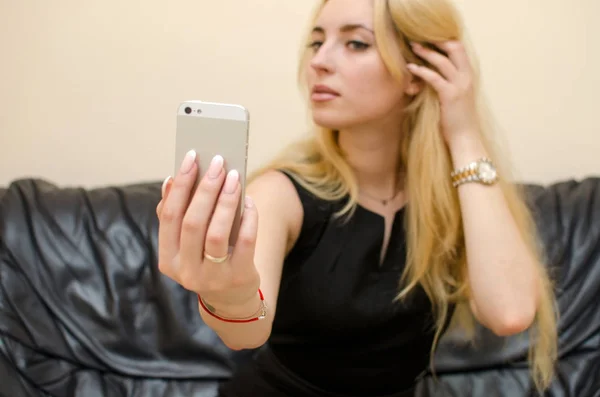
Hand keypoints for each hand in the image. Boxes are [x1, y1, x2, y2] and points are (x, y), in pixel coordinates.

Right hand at [156, 150, 259, 314]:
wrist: (230, 299)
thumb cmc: (206, 261)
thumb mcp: (187, 245)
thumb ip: (177, 216)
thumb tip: (171, 181)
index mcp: (168, 259)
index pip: (169, 216)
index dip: (180, 186)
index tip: (191, 158)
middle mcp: (186, 271)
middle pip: (193, 222)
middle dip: (205, 189)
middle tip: (217, 162)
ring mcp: (212, 277)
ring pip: (216, 233)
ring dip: (226, 200)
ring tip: (234, 177)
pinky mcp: (238, 277)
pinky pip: (245, 242)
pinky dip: (248, 218)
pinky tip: (249, 201)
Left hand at [407, 41, 478, 145]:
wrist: (465, 139)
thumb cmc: (458, 121)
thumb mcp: (456, 98)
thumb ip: (449, 85)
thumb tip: (433, 77)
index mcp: (469, 76)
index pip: (460, 50)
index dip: (445, 41)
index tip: (429, 39)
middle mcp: (467, 77)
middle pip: (455, 48)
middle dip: (436, 41)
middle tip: (419, 38)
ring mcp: (460, 86)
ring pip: (443, 61)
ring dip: (426, 52)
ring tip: (412, 47)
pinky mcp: (450, 96)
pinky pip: (434, 78)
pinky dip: (421, 71)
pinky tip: (410, 68)